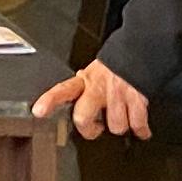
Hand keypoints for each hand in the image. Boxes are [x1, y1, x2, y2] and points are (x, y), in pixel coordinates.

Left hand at [33, 60, 151, 139]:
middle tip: (95, 128)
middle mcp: (99, 88)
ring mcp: (118, 95)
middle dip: (89, 129)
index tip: (39, 111)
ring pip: (115, 126)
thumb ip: (83, 85)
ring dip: (120, 125)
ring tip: (121, 115)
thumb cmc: (116, 65)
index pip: (63, 89)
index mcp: (85, 80)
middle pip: (83, 118)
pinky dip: (141, 130)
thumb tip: (71, 94)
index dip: (49, 101)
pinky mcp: (138, 100)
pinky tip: (139, 126)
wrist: (142, 50)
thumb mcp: (94, 72)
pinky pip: (137, 125)